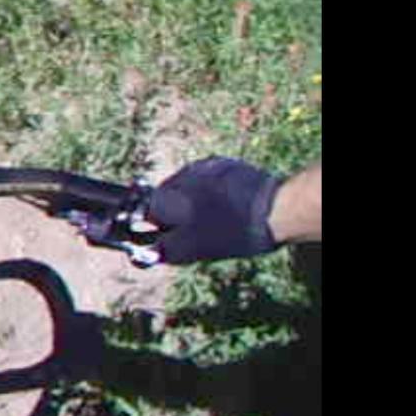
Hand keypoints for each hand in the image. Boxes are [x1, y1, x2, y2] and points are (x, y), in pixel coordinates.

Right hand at [149, 156, 280, 263]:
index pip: (145, 209)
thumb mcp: (192, 250)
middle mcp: (177, 177)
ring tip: (217, 214)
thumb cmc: (230, 232)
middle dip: (176, 210)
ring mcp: (199, 166)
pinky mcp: (220, 162)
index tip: (167, 234)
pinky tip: (227, 201)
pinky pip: (205, 175)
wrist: (273, 208)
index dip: (155, 224)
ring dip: (193, 198)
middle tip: (196, 228)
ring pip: (186, 184)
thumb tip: (142, 253)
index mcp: (166, 198)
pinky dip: (210, 187)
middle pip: (165, 195)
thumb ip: (163, 250)